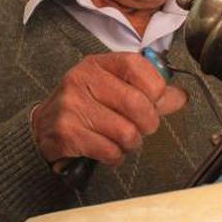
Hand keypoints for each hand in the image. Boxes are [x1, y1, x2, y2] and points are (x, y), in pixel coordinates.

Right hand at [31, 52, 187, 166]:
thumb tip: (180, 97)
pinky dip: (115, 157)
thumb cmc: (83, 108)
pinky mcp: (67, 133)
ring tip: (120, 141)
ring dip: (130, 144)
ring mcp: (72, 106)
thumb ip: (148, 93)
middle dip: (147, 124)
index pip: (138, 66)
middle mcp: (82, 80)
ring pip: (126, 132)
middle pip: (137, 104)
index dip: (156, 89)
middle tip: (141, 129)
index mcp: (98, 64)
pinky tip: (106, 151)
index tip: (155, 102)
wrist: (41, 130)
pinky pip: (110, 151)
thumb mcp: (112, 90)